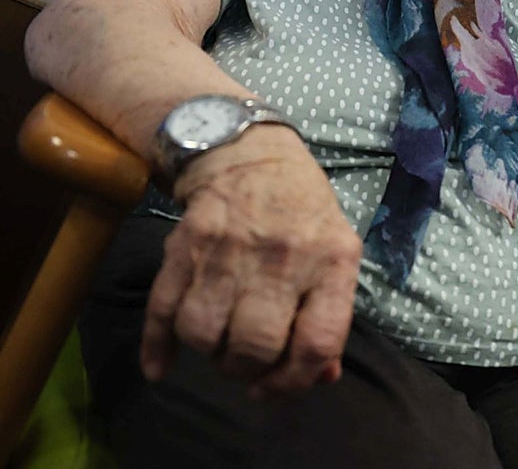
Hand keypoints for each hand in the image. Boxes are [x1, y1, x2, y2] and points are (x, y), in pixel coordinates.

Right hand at [141, 124, 361, 396]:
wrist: (250, 153)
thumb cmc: (304, 212)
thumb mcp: (336, 252)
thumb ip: (331, 314)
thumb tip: (322, 376)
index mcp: (330, 260)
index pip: (316, 342)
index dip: (295, 381)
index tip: (278, 387)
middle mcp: (281, 256)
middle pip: (255, 345)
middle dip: (247, 371)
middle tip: (246, 364)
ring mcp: (228, 250)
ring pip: (204, 334)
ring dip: (208, 354)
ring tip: (220, 345)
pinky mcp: (184, 247)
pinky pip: (162, 311)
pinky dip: (157, 348)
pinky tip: (161, 367)